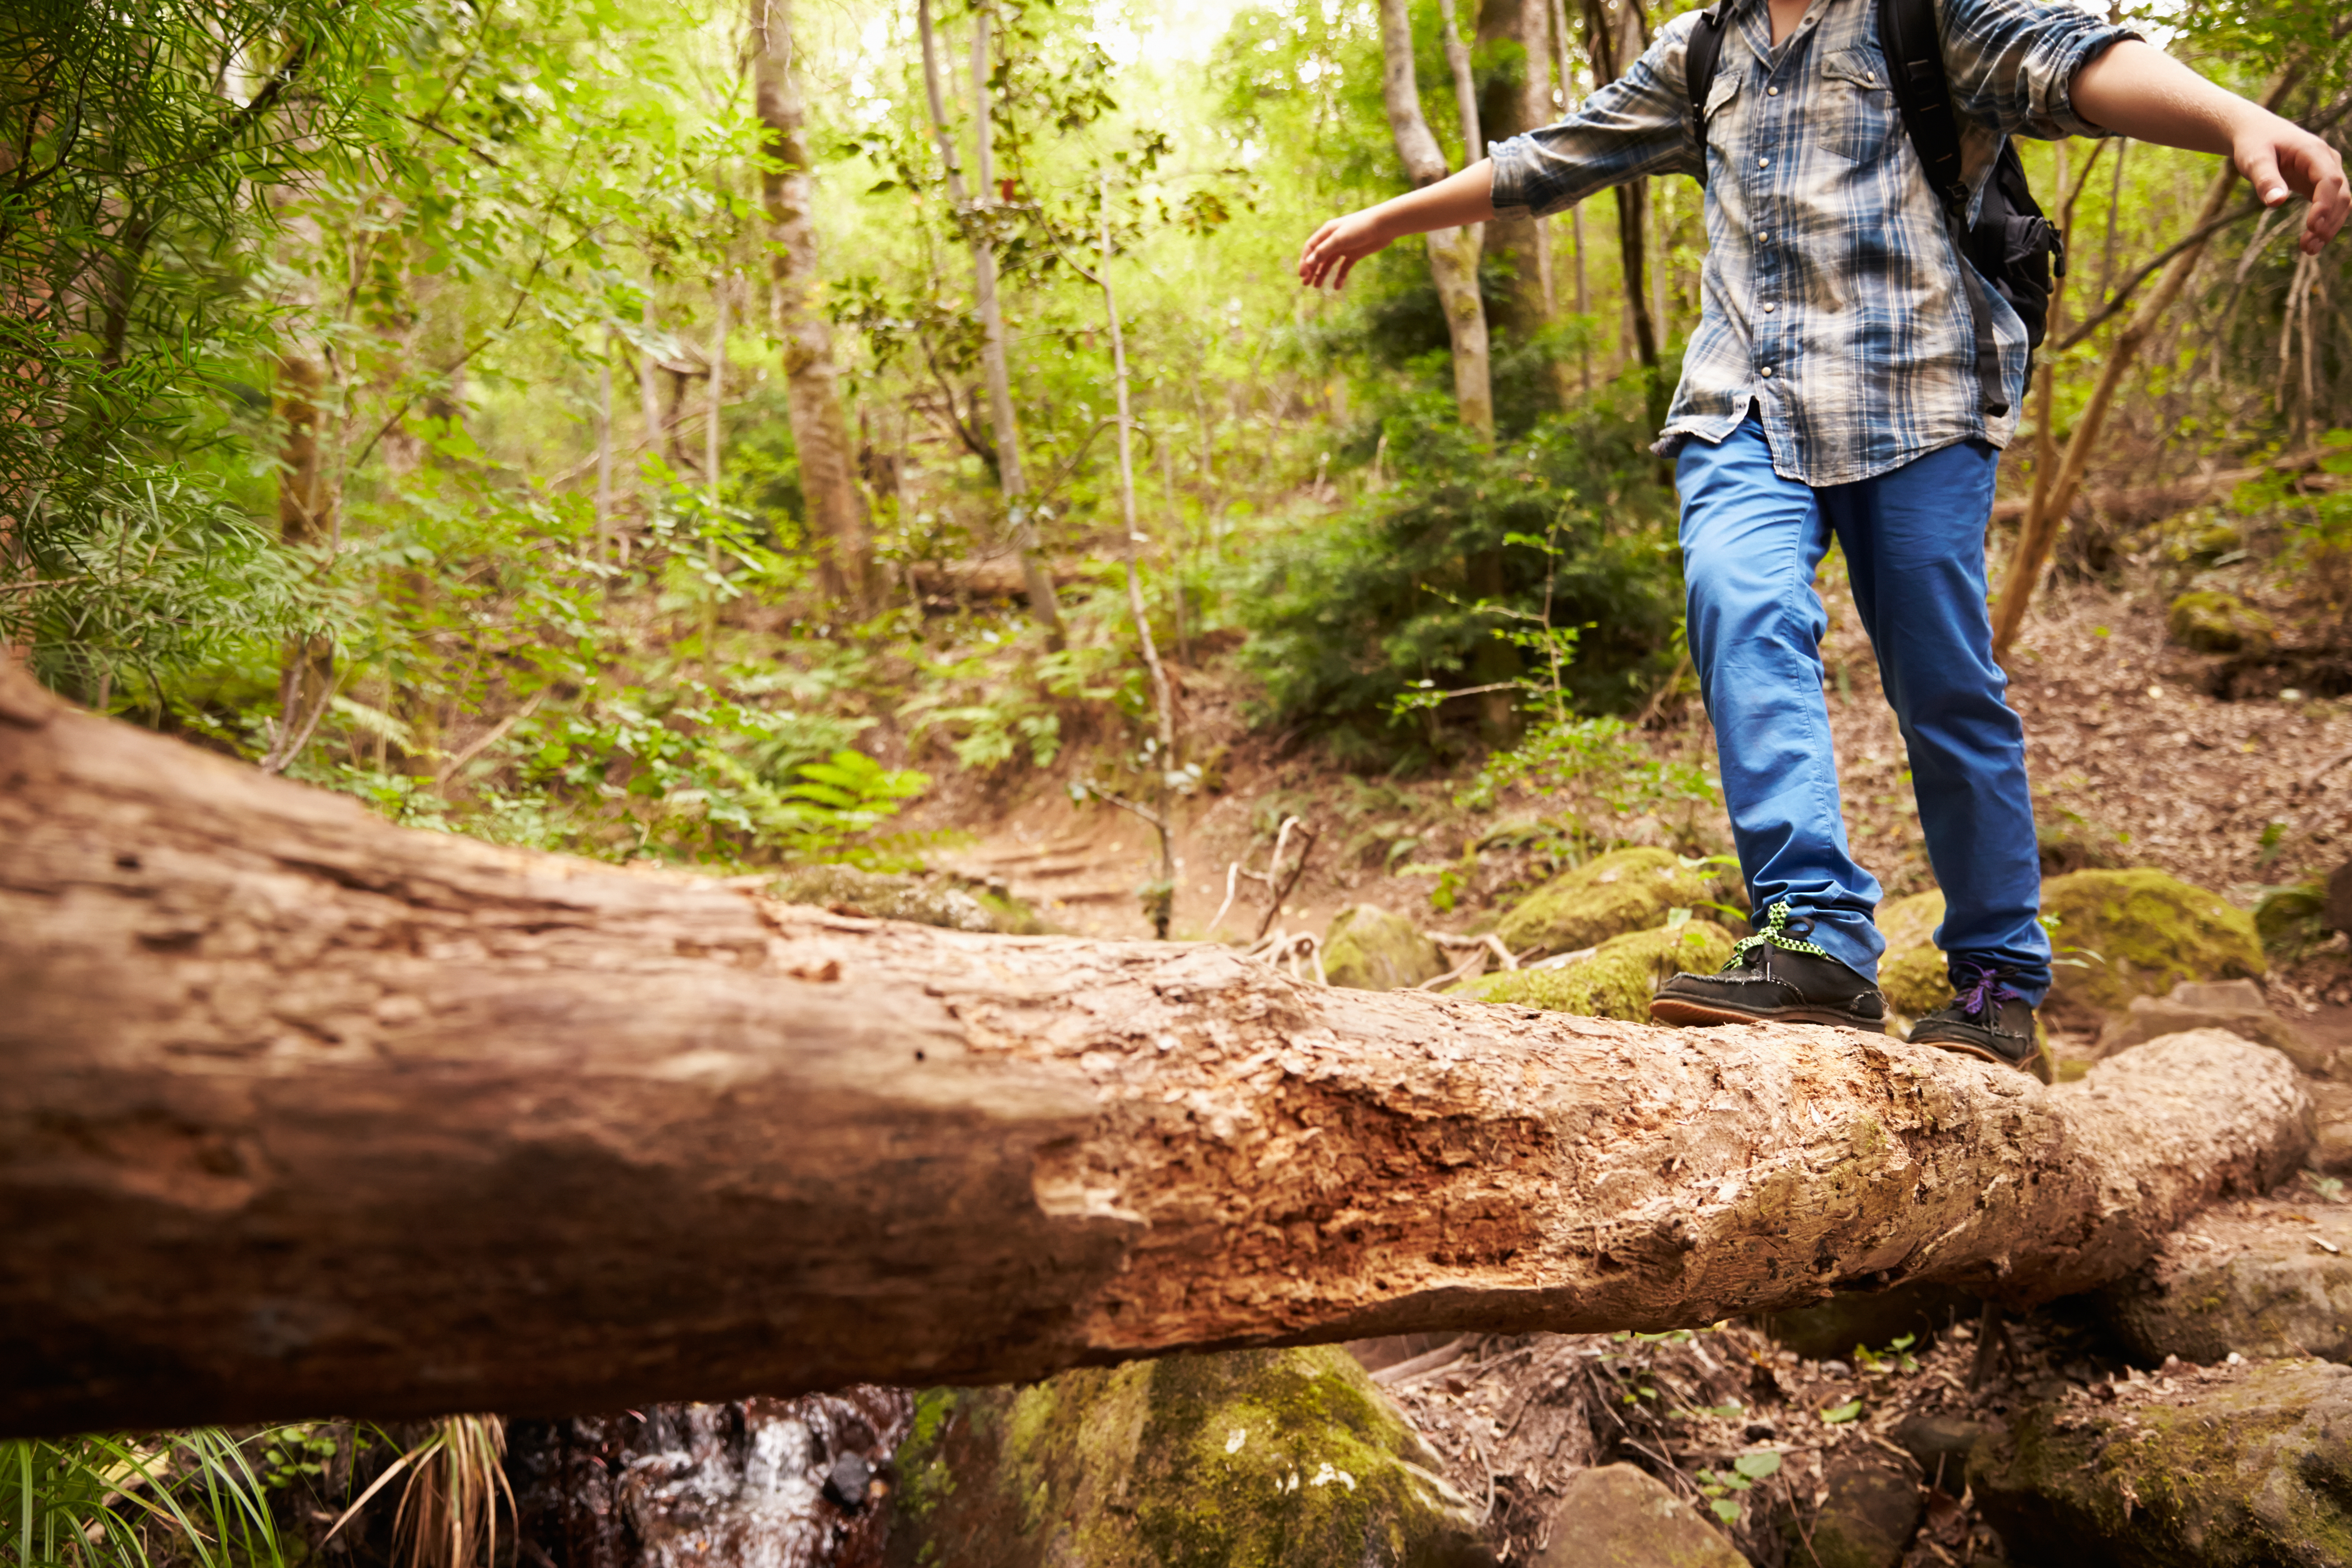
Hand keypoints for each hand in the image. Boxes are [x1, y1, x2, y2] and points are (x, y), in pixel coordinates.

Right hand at [1298, 207, 1392, 291]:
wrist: (1384, 225)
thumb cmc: (1360, 227)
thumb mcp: (1339, 239)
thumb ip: (1324, 251)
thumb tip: (1308, 263)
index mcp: (1327, 232)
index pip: (1310, 248)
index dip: (1304, 261)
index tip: (1302, 275)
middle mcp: (1334, 239)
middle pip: (1318, 256)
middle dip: (1311, 270)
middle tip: (1305, 284)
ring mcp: (1344, 247)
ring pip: (1329, 263)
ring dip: (1322, 274)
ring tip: (1317, 287)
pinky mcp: (1355, 254)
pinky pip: (1344, 267)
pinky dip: (1340, 277)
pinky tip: (1337, 287)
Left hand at [2234, 116, 2348, 253]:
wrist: (2257, 133)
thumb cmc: (2255, 144)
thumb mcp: (2254, 159)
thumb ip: (2265, 179)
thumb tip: (2276, 202)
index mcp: (2313, 152)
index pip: (2329, 180)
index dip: (2324, 204)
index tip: (2312, 226)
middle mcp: (2327, 161)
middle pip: (2341, 194)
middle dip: (2328, 221)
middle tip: (2307, 246)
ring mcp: (2327, 172)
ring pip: (2340, 202)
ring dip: (2329, 227)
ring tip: (2308, 250)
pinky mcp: (2319, 183)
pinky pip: (2330, 205)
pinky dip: (2324, 223)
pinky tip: (2310, 243)